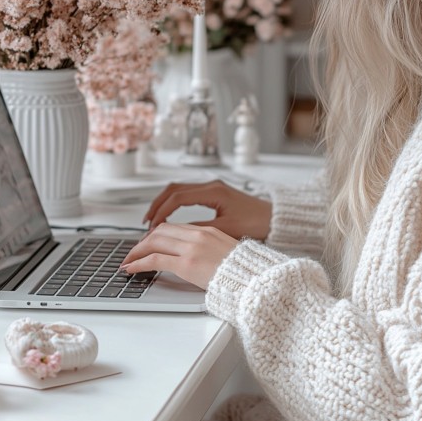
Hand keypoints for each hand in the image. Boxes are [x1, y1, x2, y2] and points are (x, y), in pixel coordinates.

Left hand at [121, 222, 236, 288]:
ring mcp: (191, 248)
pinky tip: (131, 268)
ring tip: (128, 261)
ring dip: (137, 252)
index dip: (157, 235)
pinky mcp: (186, 264)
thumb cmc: (244, 271)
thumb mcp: (226, 253)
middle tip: (133, 252)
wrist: (255, 279)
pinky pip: (154, 260)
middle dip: (143, 242)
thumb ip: (209, 250)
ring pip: (154, 242)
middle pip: (161, 231)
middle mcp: (198, 235)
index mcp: (208, 231)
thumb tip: (197, 258)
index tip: (148, 243)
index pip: (174, 227)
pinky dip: (139, 263)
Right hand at [143, 179, 271, 240]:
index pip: (177, 198)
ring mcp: (212, 188)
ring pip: (178, 190)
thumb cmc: (257, 224)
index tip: (152, 226)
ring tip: (153, 220)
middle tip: (146, 223)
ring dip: (164, 203)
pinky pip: (187, 195)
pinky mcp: (214, 194)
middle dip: (157, 205)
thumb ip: (200, 230)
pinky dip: (174, 204)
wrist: (275, 219)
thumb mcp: (226, 230)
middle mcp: (211, 186)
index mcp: (213, 192)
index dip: (162, 212)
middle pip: (173, 190)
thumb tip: (177, 234)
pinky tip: (170, 217)